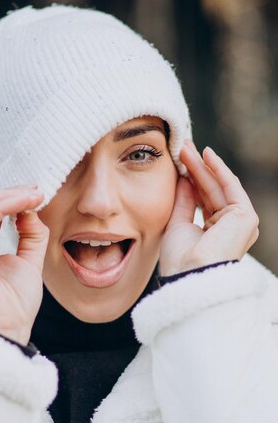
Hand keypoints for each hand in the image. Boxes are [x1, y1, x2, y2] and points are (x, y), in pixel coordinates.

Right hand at [0, 185, 48, 345]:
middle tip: (38, 190)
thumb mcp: (30, 261)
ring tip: (35, 195)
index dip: (13, 198)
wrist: (8, 330)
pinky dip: (4, 207)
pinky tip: (24, 203)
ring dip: (9, 196)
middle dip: (11, 193)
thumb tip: (31, 208)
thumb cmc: (16, 304)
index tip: (38, 193)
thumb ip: (31, 234)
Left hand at [158, 139, 258, 276]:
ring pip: (218, 186)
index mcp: (214, 234)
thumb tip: (183, 177)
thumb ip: (184, 200)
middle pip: (210, 190)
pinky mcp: (246, 217)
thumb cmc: (180, 259)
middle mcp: (229, 228)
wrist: (189, 274)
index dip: (190, 180)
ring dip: (202, 165)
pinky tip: (205, 154)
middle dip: (195, 168)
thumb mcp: (177, 223)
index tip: (177, 162)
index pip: (203, 200)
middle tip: (181, 148)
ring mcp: (240, 223)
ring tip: (185, 148)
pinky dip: (218, 169)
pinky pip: (230, 186)